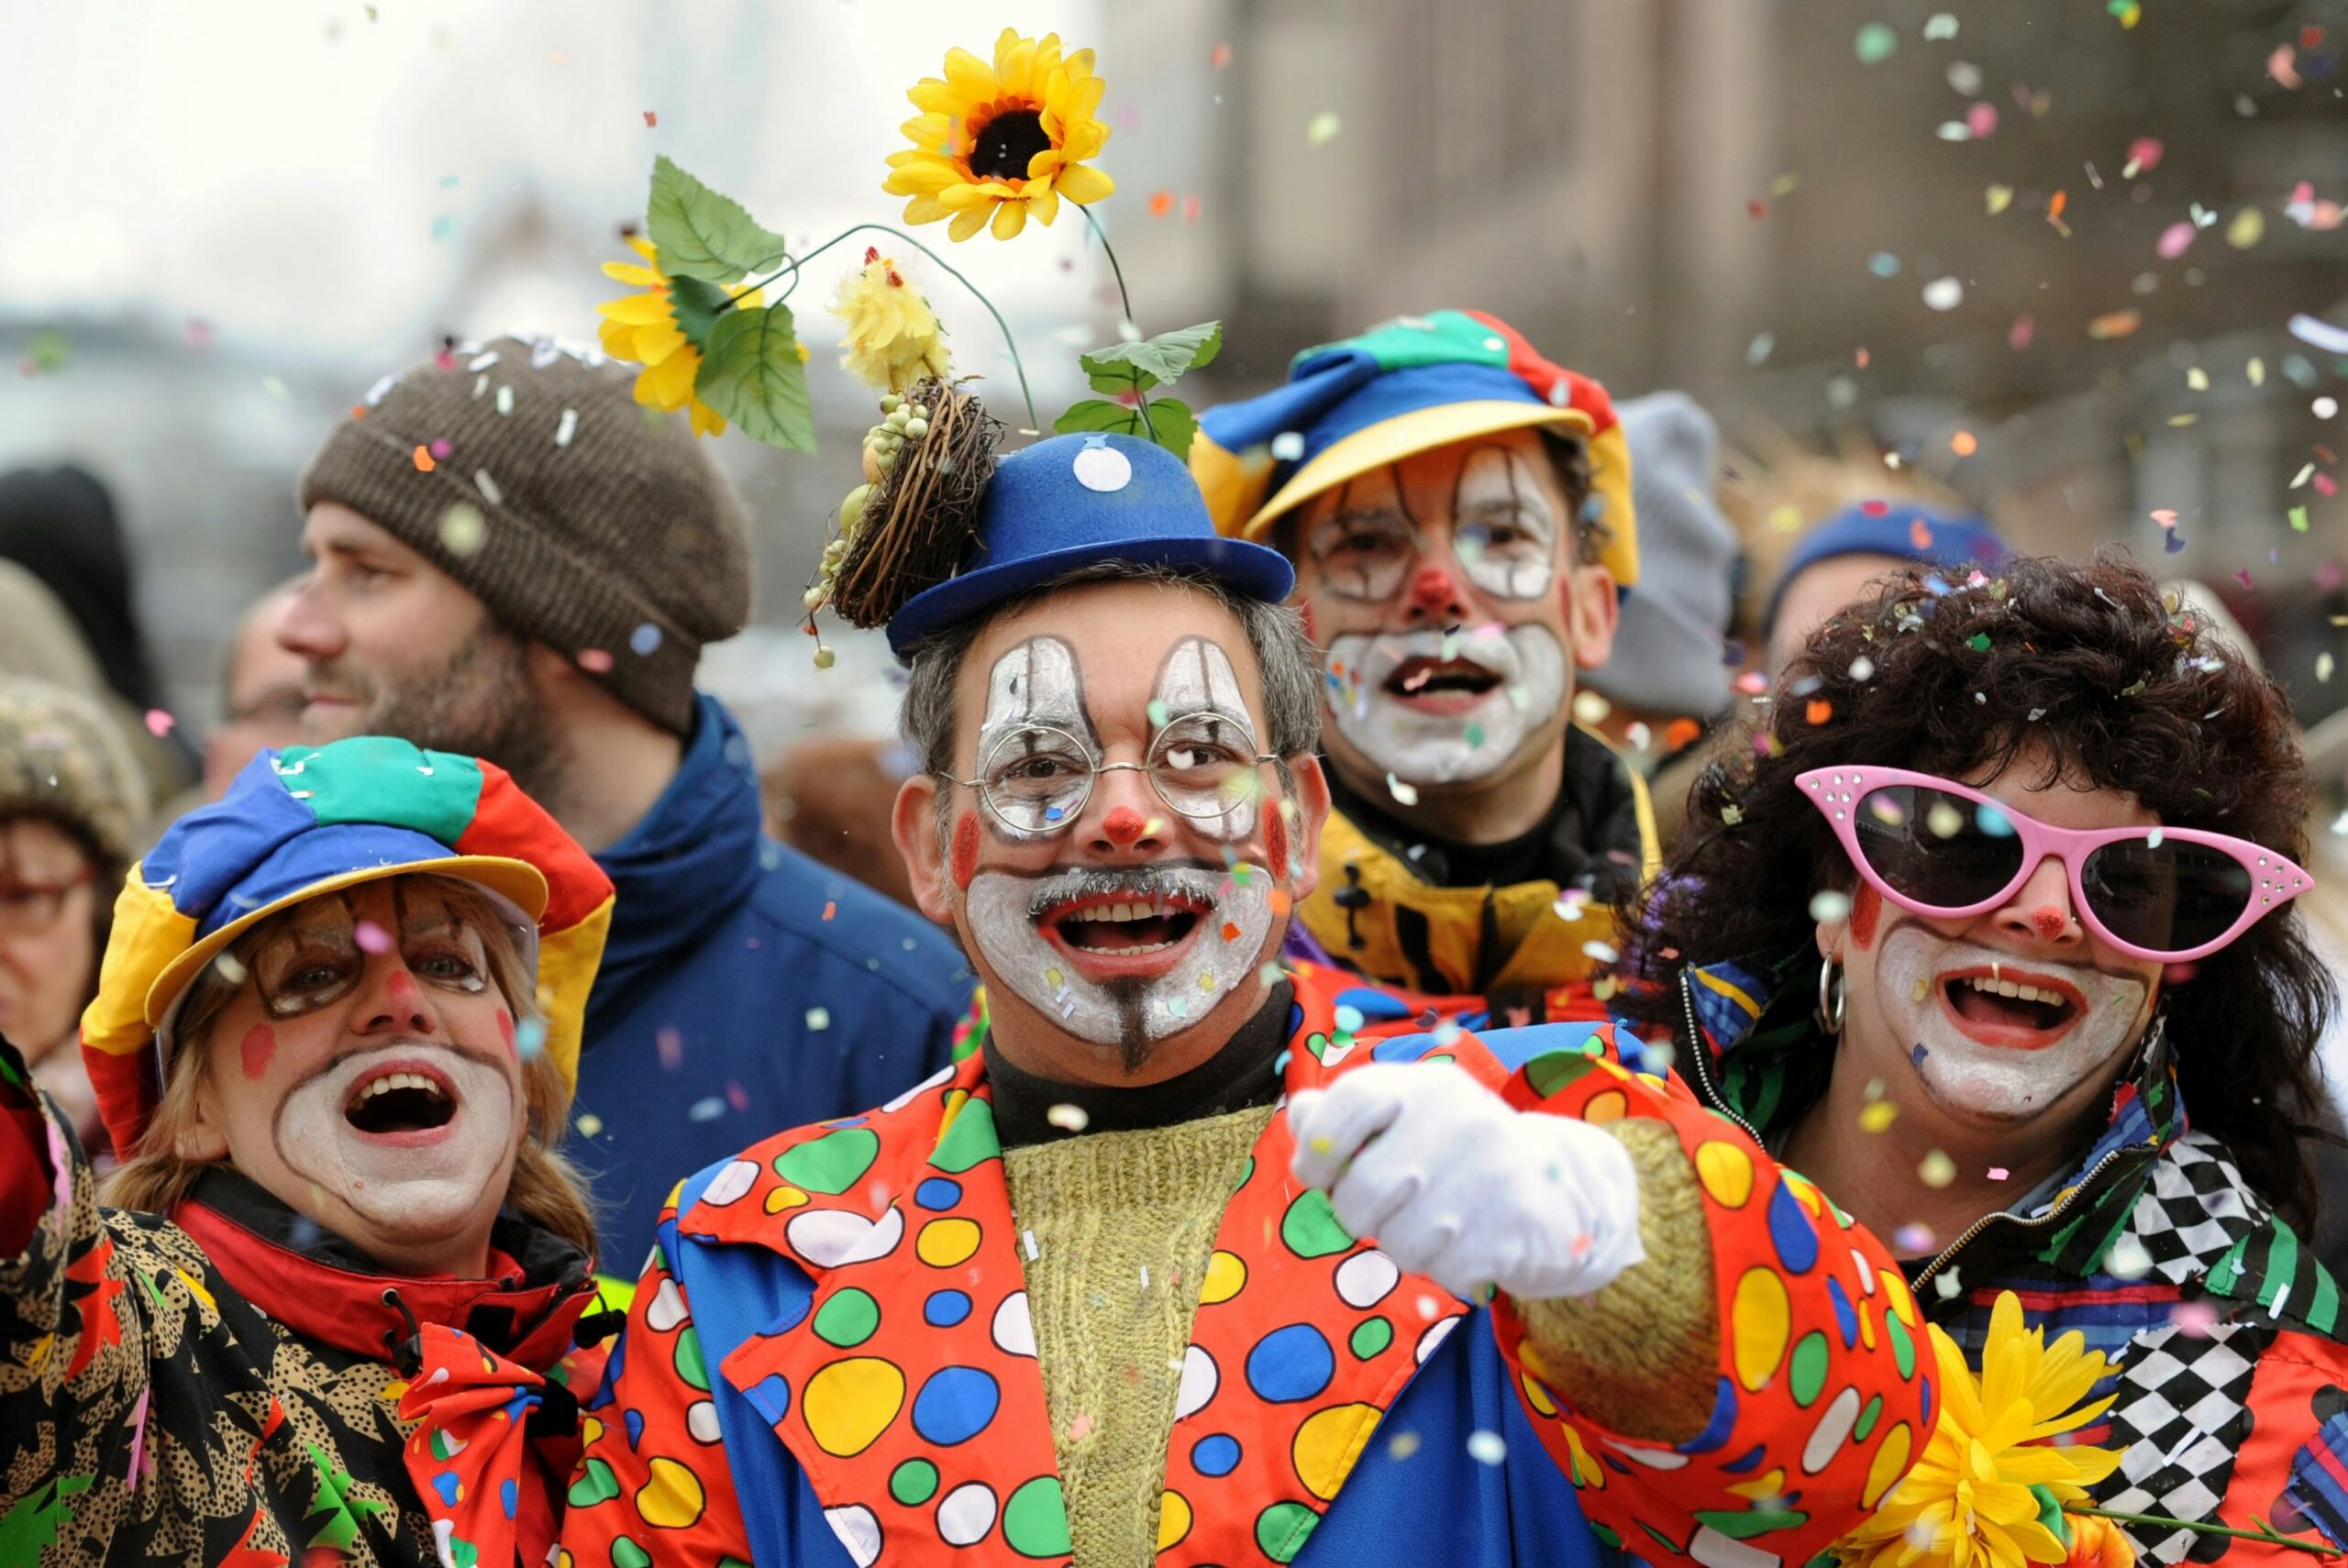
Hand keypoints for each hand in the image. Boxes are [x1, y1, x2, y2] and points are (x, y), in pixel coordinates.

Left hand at [1287, 1061, 1644, 1300]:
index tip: (1321, 1174)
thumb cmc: (1460, 1153)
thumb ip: (1346, 1116)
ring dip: (1406, 1246)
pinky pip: (1440, 1270)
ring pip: (1396, 1241)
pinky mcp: (1509, 1230)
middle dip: (1361, 1215)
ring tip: (1437, 1224)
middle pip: (1360, 1193)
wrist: (1561, 1189)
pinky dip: (1446, 1268)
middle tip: (1391, 1207)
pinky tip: (1469, 1243)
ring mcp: (1488, 1176)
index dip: (1317, 1149)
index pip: (1347, 1103)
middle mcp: (1459, 1121)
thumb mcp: (1409, 1118)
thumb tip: (1301, 1116)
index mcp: (1426, 1087)